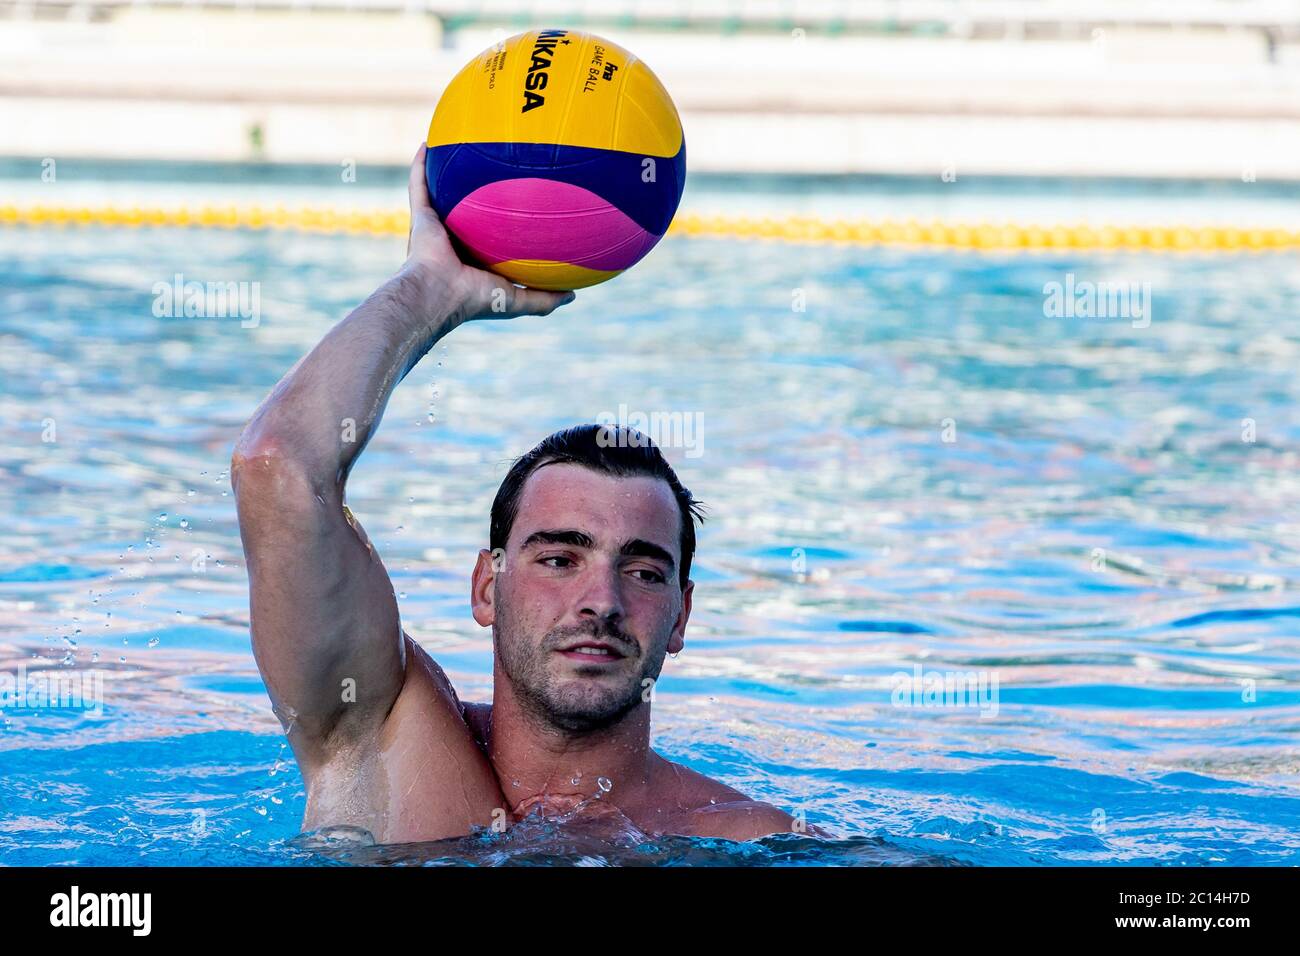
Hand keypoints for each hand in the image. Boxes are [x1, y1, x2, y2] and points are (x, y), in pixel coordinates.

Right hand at [402, 143, 575, 325]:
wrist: (440, 294)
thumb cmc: (476, 299)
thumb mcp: (518, 301)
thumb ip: (545, 299)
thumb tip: (573, 295)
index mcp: (472, 259)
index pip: (488, 238)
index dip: (500, 223)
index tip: (520, 206)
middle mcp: (453, 241)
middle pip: (465, 211)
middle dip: (474, 193)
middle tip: (491, 169)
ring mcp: (435, 227)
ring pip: (440, 193)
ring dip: (444, 173)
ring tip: (455, 148)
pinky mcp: (420, 217)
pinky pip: (418, 184)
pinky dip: (419, 165)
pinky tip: (427, 144)